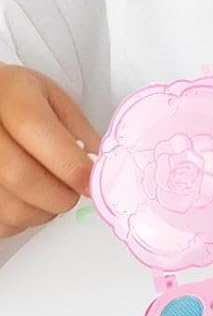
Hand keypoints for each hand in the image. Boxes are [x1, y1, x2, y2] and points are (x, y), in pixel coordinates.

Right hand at [0, 65, 99, 237]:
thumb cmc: (17, 99)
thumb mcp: (52, 98)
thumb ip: (77, 130)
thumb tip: (101, 169)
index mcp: (9, 95)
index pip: (35, 130)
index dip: (69, 164)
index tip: (92, 183)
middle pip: (19, 175)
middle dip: (59, 195)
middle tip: (74, 193)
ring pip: (8, 205)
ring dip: (40, 212)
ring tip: (49, 195)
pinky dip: (19, 220)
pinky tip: (25, 200)